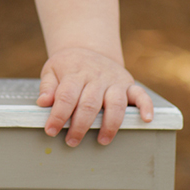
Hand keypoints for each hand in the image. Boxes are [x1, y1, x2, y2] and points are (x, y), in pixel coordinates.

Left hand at [37, 47, 153, 146]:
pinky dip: (146, 106)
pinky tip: (146, 119)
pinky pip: (141, 94)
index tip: (51, 131)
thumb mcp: (52, 70)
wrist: (88, 47)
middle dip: (80, 125)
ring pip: (115, 103)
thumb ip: (47, 87)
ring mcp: (114, 80)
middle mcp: (96, 77)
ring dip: (109, 124)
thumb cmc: (68, 66)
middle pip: (89, 103)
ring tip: (101, 140)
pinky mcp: (128, 84)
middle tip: (72, 141)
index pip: (66, 96)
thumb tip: (43, 102)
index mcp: (75, 73)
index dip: (58, 115)